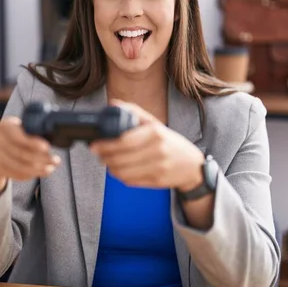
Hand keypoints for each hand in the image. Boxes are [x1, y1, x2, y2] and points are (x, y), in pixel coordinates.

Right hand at [0, 116, 59, 211]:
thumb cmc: (10, 138)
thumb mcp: (17, 129)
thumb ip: (29, 132)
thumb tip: (51, 141)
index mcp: (5, 125)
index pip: (20, 137)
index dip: (34, 144)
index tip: (47, 148)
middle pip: (22, 153)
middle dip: (42, 159)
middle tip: (55, 160)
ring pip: (20, 166)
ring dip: (39, 169)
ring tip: (50, 168)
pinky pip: (16, 174)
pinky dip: (30, 174)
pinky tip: (39, 172)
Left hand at [89, 99, 204, 190]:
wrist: (193, 166)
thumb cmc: (171, 143)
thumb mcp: (156, 124)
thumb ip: (134, 113)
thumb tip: (113, 105)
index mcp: (156, 133)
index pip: (124, 141)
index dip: (106, 145)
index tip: (94, 144)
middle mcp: (158, 150)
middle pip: (121, 158)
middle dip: (104, 157)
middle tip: (97, 153)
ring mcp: (158, 167)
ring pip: (123, 172)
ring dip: (110, 167)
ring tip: (106, 161)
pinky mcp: (156, 181)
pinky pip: (130, 181)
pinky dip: (120, 176)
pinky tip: (118, 169)